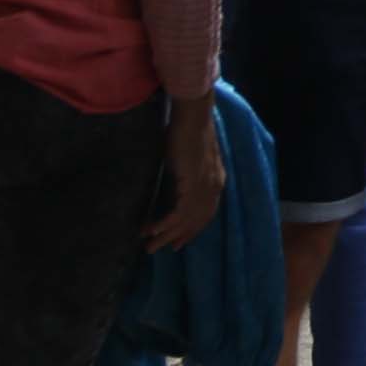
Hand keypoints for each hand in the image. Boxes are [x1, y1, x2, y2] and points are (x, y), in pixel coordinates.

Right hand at [144, 96, 223, 250]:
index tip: (179, 242)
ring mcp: (205, 187)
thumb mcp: (187, 158)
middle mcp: (213, 187)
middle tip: (162, 249)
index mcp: (215, 180)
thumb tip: (172, 184)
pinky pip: (179, 212)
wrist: (192, 115)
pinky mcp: (193, 184)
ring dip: (166, 235)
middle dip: (178, 237)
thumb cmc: (186, 130)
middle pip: (196, 221)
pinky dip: (164, 224)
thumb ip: (184, 173)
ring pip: (186, 220)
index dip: (192, 229)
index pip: (205, 213)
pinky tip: (151, 231)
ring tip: (149, 246)